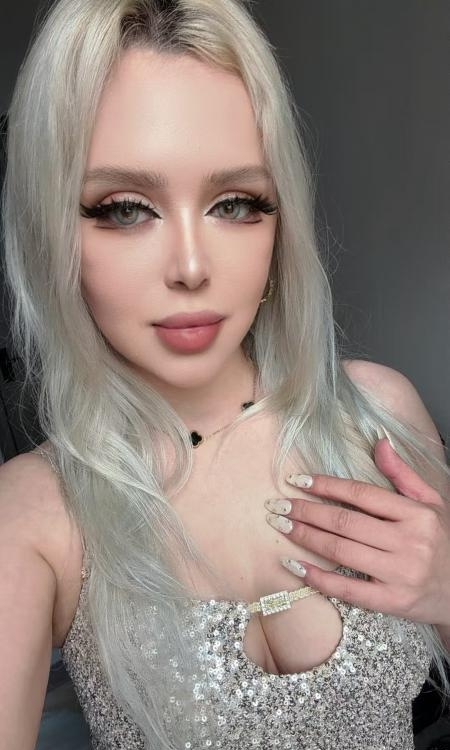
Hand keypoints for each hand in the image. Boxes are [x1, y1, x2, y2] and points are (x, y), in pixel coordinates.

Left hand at [264, 437, 449, 626]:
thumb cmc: (443, 542)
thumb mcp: (432, 504)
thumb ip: (403, 475)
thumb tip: (379, 442)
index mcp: (416, 515)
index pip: (362, 494)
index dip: (327, 486)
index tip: (298, 481)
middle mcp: (408, 542)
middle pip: (345, 522)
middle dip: (307, 511)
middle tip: (277, 505)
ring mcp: (400, 574)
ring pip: (342, 551)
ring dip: (306, 537)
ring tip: (282, 525)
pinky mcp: (392, 602)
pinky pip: (347, 590)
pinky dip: (318, 577)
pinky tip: (295, 564)